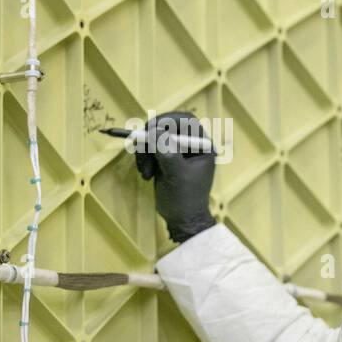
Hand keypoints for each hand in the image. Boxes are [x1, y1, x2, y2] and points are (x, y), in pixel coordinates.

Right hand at [134, 111, 217, 242]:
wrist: (182, 220)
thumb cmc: (185, 199)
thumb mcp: (177, 176)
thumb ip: (168, 153)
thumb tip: (155, 132)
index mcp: (202, 145)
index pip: (186, 121)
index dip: (167, 121)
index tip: (149, 130)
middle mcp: (191, 144)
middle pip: (168, 126)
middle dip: (152, 136)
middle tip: (139, 144)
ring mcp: (178, 150)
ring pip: (156, 137)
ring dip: (145, 151)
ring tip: (145, 171)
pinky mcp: (166, 158)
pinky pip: (150, 148)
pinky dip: (144, 158)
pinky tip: (147, 175)